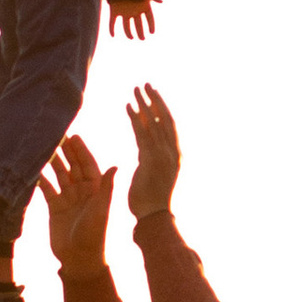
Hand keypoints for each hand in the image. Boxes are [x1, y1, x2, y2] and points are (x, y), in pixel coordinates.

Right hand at [40, 134, 115, 277]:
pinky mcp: (55, 207)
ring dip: (52, 161)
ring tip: (43, 146)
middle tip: (56, 134)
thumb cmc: (94, 235)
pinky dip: (40, 178)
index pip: (88, 165)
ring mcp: (68, 199)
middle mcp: (82, 192)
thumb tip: (115, 166)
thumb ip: (106, 188)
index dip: (81, 150)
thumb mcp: (101, 210)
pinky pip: (47, 188)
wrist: (79, 259)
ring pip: (59, 175)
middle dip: (66, 151)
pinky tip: (32, 167)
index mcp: (95, 190)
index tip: (73, 135)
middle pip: (73, 166)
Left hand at [106, 0, 159, 42]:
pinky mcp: (114, 10)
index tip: (152, 32)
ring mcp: (124, 11)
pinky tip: (112, 35)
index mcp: (143, 5)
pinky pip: (112, 22)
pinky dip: (111, 28)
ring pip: (126, 25)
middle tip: (142, 38)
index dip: (151, 25)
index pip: (149, 18)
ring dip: (128, 33)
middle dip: (140, 32)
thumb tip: (162, 2)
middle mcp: (134, 10)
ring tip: (131, 38)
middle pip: (138, 24)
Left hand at [126, 82, 180, 221]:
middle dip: (155, 100)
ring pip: (154, 123)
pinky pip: (142, 134)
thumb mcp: (153, 175)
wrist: (153, 217)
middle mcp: (171, 152)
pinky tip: (128, 106)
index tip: (152, 94)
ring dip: (144, 104)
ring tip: (135, 88)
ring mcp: (163, 155)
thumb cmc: (150, 201)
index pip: (169, 125)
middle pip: (164, 119)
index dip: (161, 108)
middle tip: (145, 84)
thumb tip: (146, 148)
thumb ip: (151, 158)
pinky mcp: (151, 159)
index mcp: (174, 155)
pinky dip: (136, 118)